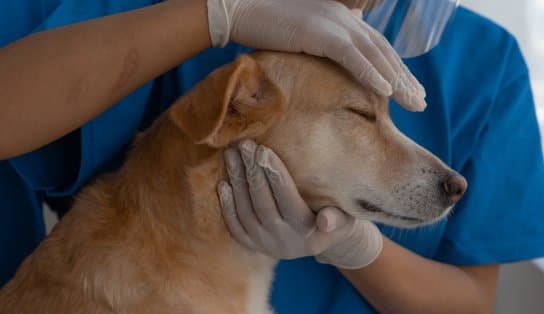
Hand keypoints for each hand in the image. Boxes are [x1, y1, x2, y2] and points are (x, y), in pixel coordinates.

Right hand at [206, 0, 426, 111]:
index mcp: (343, 19)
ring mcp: (335, 24)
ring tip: (414, 104)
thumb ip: (326, 41)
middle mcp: (345, 19)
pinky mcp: (322, 33)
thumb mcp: (304, 33)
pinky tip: (387, 93)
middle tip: (421, 103)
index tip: (409, 91)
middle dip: (404, 79)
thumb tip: (341, 51)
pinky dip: (372, 74)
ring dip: (397, 81)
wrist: (242, 9)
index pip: (377, 47)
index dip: (395, 70)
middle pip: (383, 52)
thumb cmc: (267, 25)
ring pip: (375, 56)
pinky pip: (353, 57)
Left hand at [217, 140, 382, 268]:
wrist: (321, 241)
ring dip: (237, 182)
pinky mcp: (252, 246)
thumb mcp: (346, 220)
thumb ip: (338, 218)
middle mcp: (284, 241)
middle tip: (244, 145)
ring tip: (232, 155)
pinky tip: (224, 183)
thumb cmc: (337, 219)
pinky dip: (227, 206)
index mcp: (308, 233)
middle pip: (263, 203)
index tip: (263, 150)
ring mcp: (265, 245)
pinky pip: (235, 226)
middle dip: (252, 172)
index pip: (288, 199)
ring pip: (246, 212)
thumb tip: (326, 221)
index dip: (275, 174)